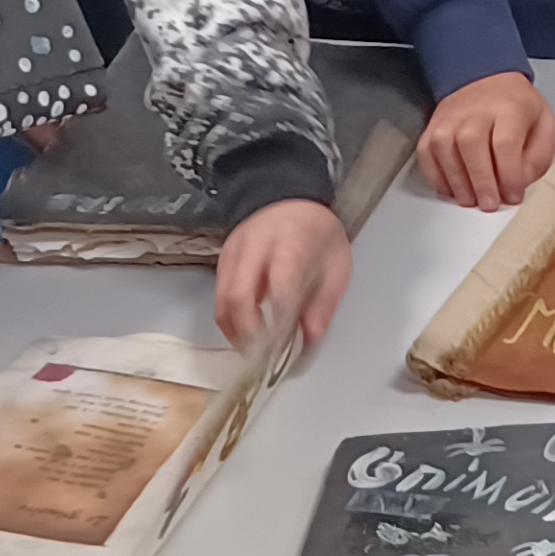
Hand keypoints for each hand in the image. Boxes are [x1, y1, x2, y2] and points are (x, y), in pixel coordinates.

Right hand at [216, 197, 353, 350]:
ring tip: (254, 353)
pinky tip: (246, 334)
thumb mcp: (336, 264)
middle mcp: (255, 247)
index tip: (286, 347)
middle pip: (239, 297)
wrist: (288, 197)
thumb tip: (309, 339)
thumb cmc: (316, 232)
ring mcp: (234, 254)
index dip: (280, 322)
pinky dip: (230, 321)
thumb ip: (324, 304)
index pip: (280, 288)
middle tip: (263, 358)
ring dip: (235, 333)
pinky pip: (218, 298)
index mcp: (290, 244)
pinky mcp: (222, 261)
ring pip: (222, 301)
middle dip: (249, 335)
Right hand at [421, 70, 554, 210]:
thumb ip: (538, 158)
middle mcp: (476, 110)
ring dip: (456, 181)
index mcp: (509, 108)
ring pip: (445, 147)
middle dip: (480, 180)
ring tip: (470, 201)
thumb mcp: (545, 127)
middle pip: (471, 143)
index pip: (505, 142)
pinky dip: (435, 175)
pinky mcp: (433, 126)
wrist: (489, 82)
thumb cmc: (519, 111)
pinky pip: (427, 152)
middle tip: (489, 205)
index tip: (514, 197)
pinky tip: (450, 190)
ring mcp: (450, 116)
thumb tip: (519, 184)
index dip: (509, 174)